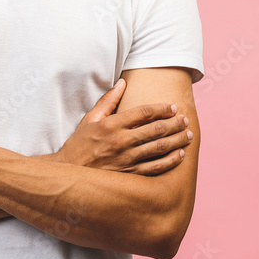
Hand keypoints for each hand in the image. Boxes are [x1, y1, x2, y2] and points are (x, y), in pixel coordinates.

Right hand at [54, 78, 192, 175]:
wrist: (69, 174)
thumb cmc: (79, 145)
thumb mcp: (89, 119)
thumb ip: (108, 101)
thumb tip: (123, 82)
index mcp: (111, 125)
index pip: (143, 112)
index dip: (161, 108)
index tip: (173, 106)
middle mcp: (121, 141)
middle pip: (155, 129)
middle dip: (174, 123)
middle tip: (185, 119)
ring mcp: (126, 160)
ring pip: (159, 148)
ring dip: (177, 140)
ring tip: (188, 134)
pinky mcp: (130, 175)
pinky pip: (156, 168)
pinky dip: (170, 161)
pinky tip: (180, 155)